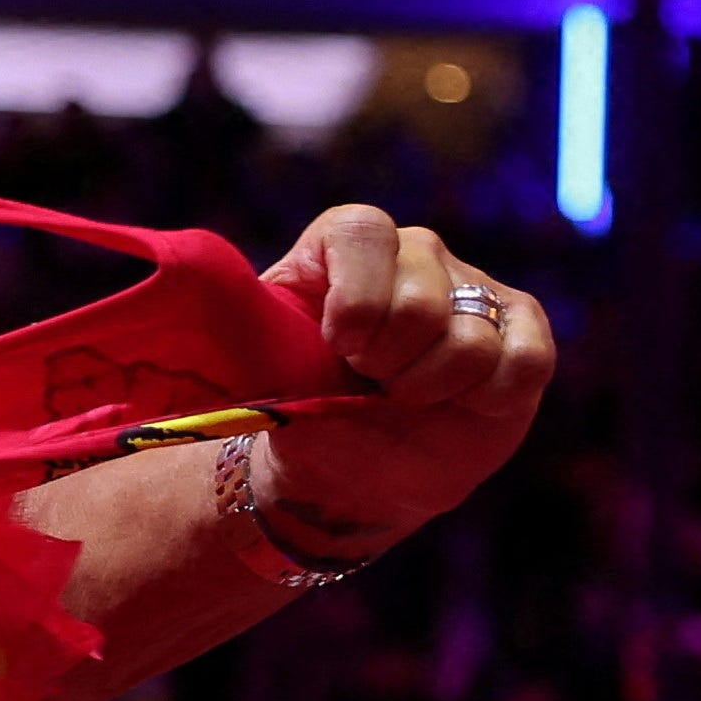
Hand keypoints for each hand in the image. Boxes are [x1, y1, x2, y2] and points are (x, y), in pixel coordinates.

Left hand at [258, 207, 552, 556]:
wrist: (350, 469)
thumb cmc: (303, 408)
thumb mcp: (260, 367)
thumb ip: (238, 325)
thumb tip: (176, 277)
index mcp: (342, 246)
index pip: (361, 231)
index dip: (355, 297)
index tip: (338, 346)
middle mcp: (414, 252)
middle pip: (420, 293)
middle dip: (387, 360)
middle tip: (369, 382)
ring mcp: (473, 287)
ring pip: (470, 334)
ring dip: (429, 387)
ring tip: (404, 396)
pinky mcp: (522, 329)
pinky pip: (524, 358)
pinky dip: (485, 396)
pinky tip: (458, 404)